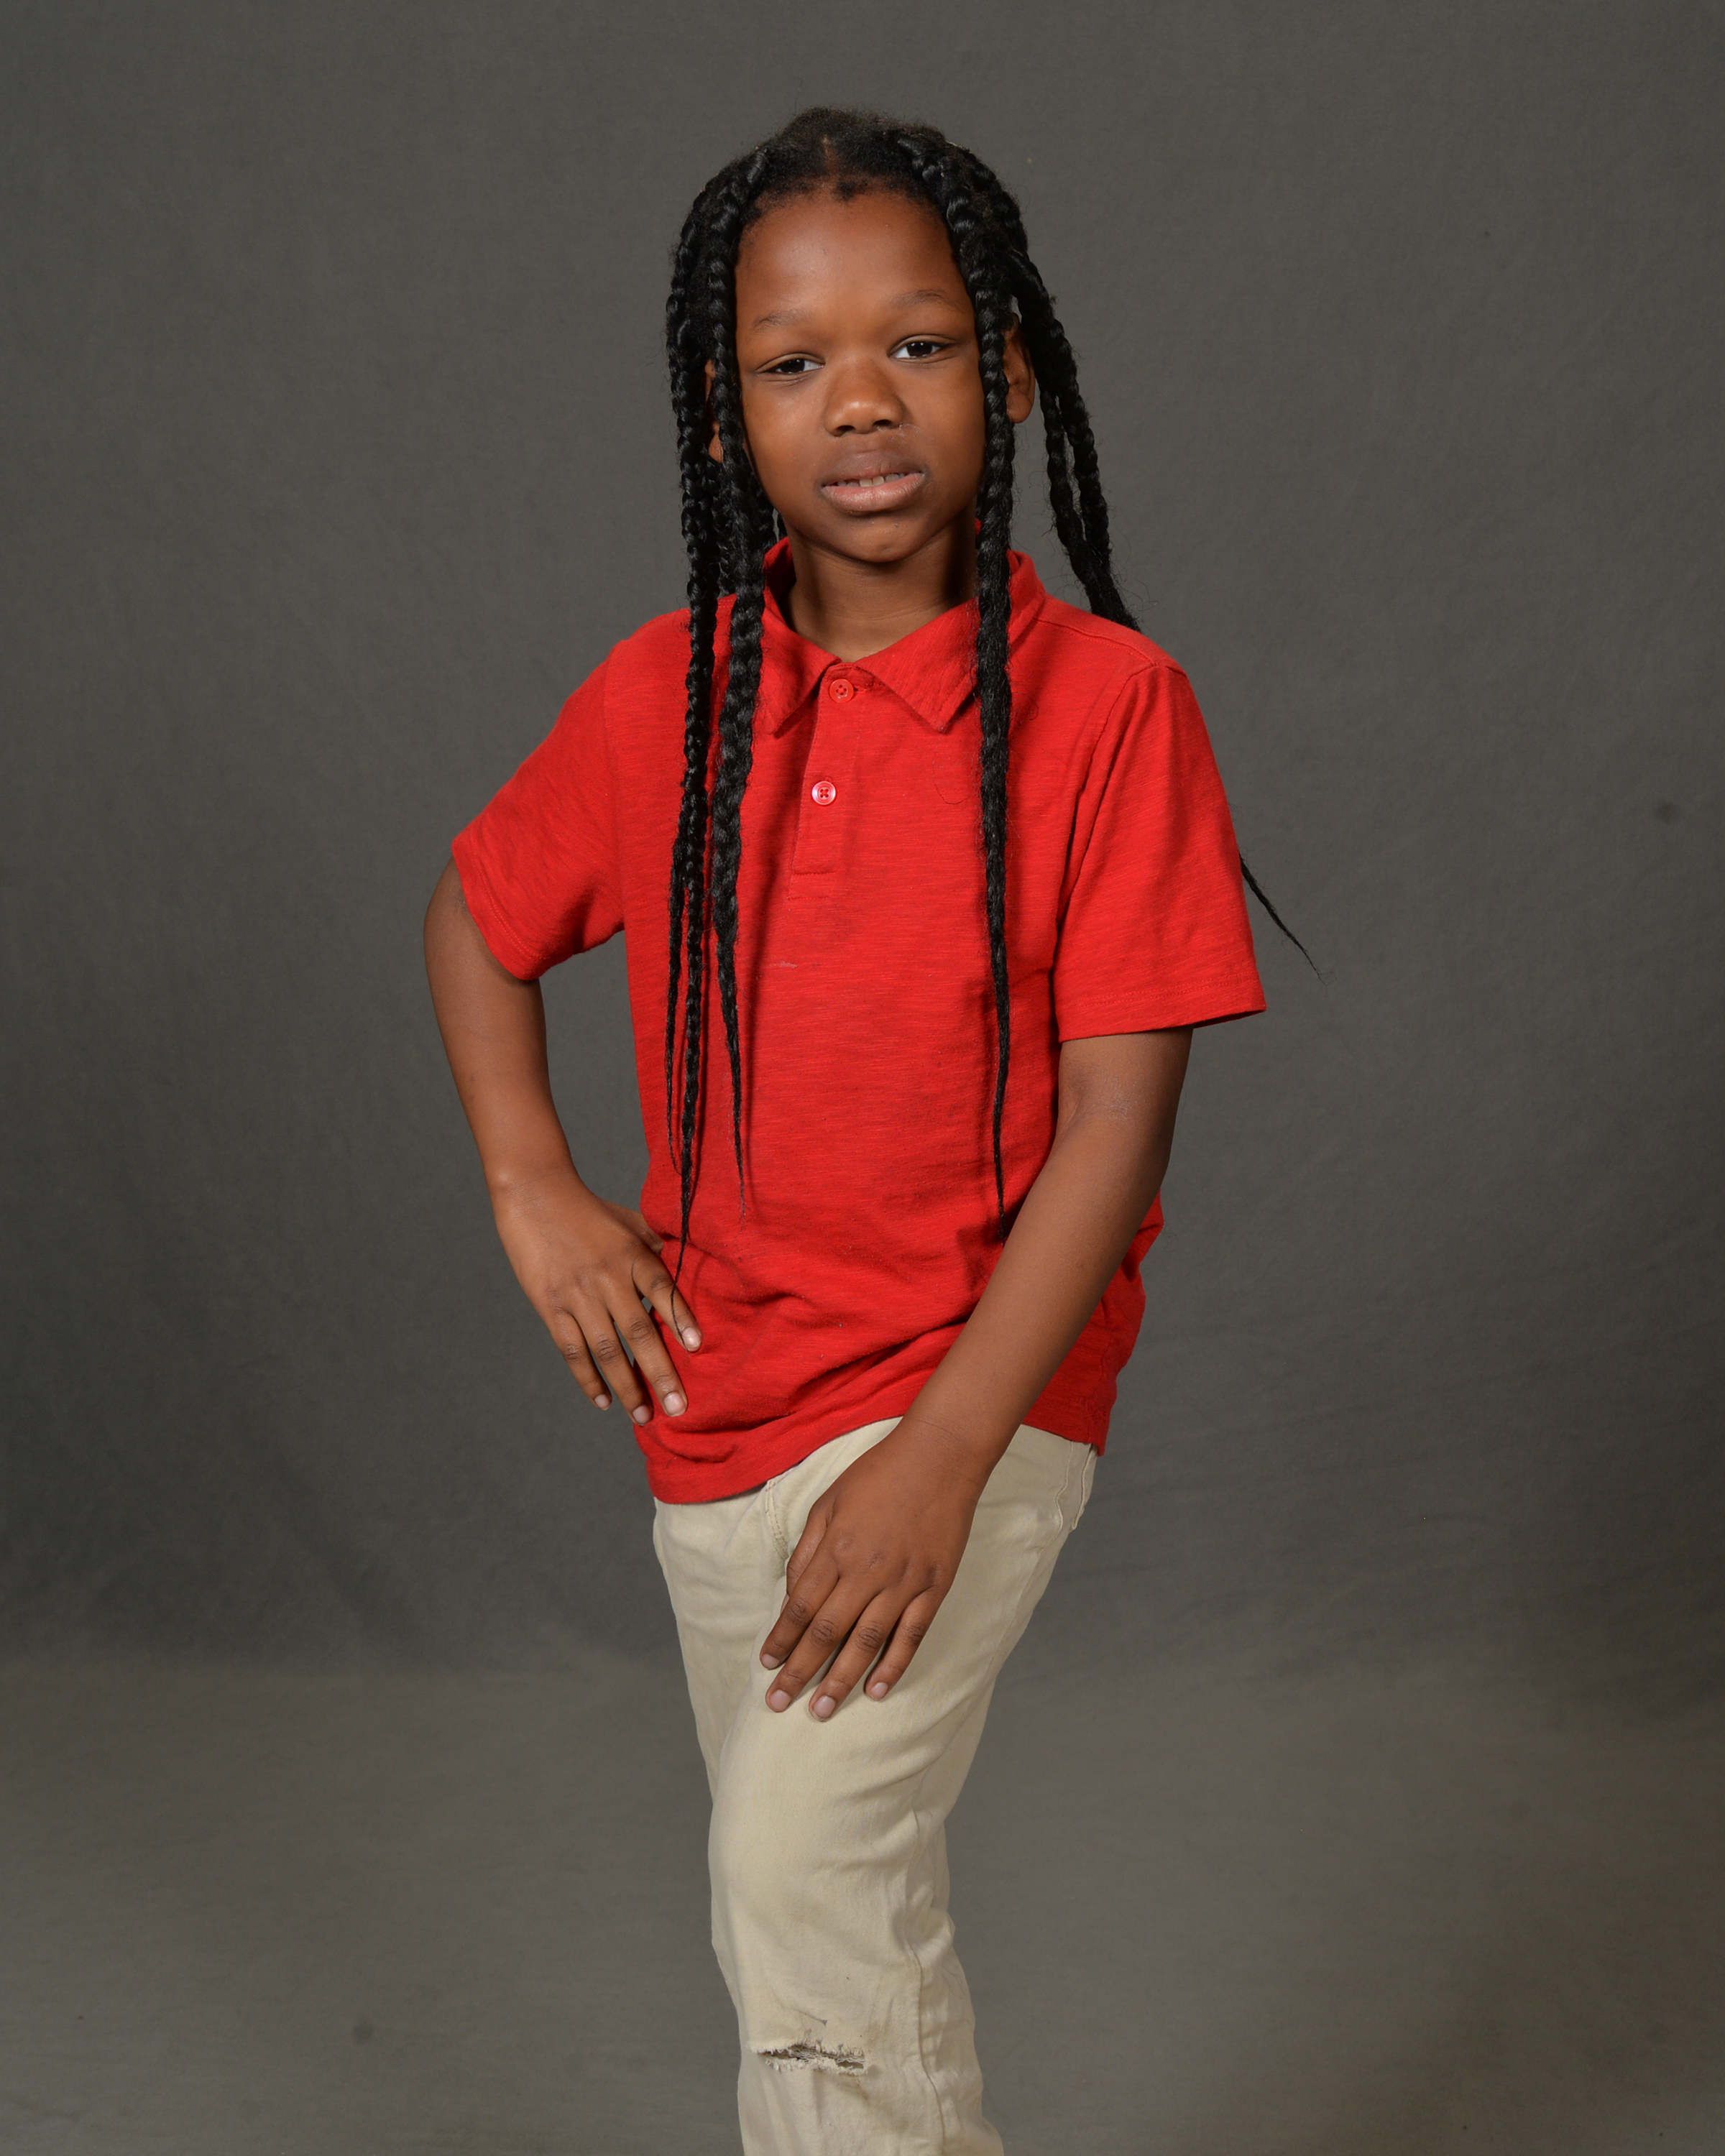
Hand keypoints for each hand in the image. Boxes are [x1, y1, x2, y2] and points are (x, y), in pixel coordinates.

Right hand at [492, 1169, 698, 1423]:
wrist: (534, 1196)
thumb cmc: (589, 1210)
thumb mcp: (630, 1220)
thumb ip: (657, 1247)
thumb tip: (689, 1268)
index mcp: (632, 1255)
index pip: (662, 1290)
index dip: (680, 1318)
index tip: (696, 1348)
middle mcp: (608, 1279)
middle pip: (639, 1332)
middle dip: (660, 1373)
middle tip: (679, 1407)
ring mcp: (578, 1297)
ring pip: (607, 1351)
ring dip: (627, 1387)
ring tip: (645, 1416)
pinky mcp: (551, 1308)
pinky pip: (572, 1351)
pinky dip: (588, 1379)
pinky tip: (603, 1402)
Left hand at [758, 1417, 987, 1718]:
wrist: (940, 1457)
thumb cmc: (879, 1474)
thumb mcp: (828, 1501)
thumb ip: (807, 1549)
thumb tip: (791, 1592)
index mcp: (836, 1548)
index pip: (799, 1607)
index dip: (780, 1640)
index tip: (766, 1665)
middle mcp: (866, 1571)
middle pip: (825, 1633)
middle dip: (798, 1672)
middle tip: (778, 1704)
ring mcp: (903, 1583)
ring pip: (865, 1644)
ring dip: (841, 1681)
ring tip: (821, 1711)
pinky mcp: (933, 1588)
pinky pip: (911, 1637)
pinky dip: (893, 1666)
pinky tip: (877, 1691)